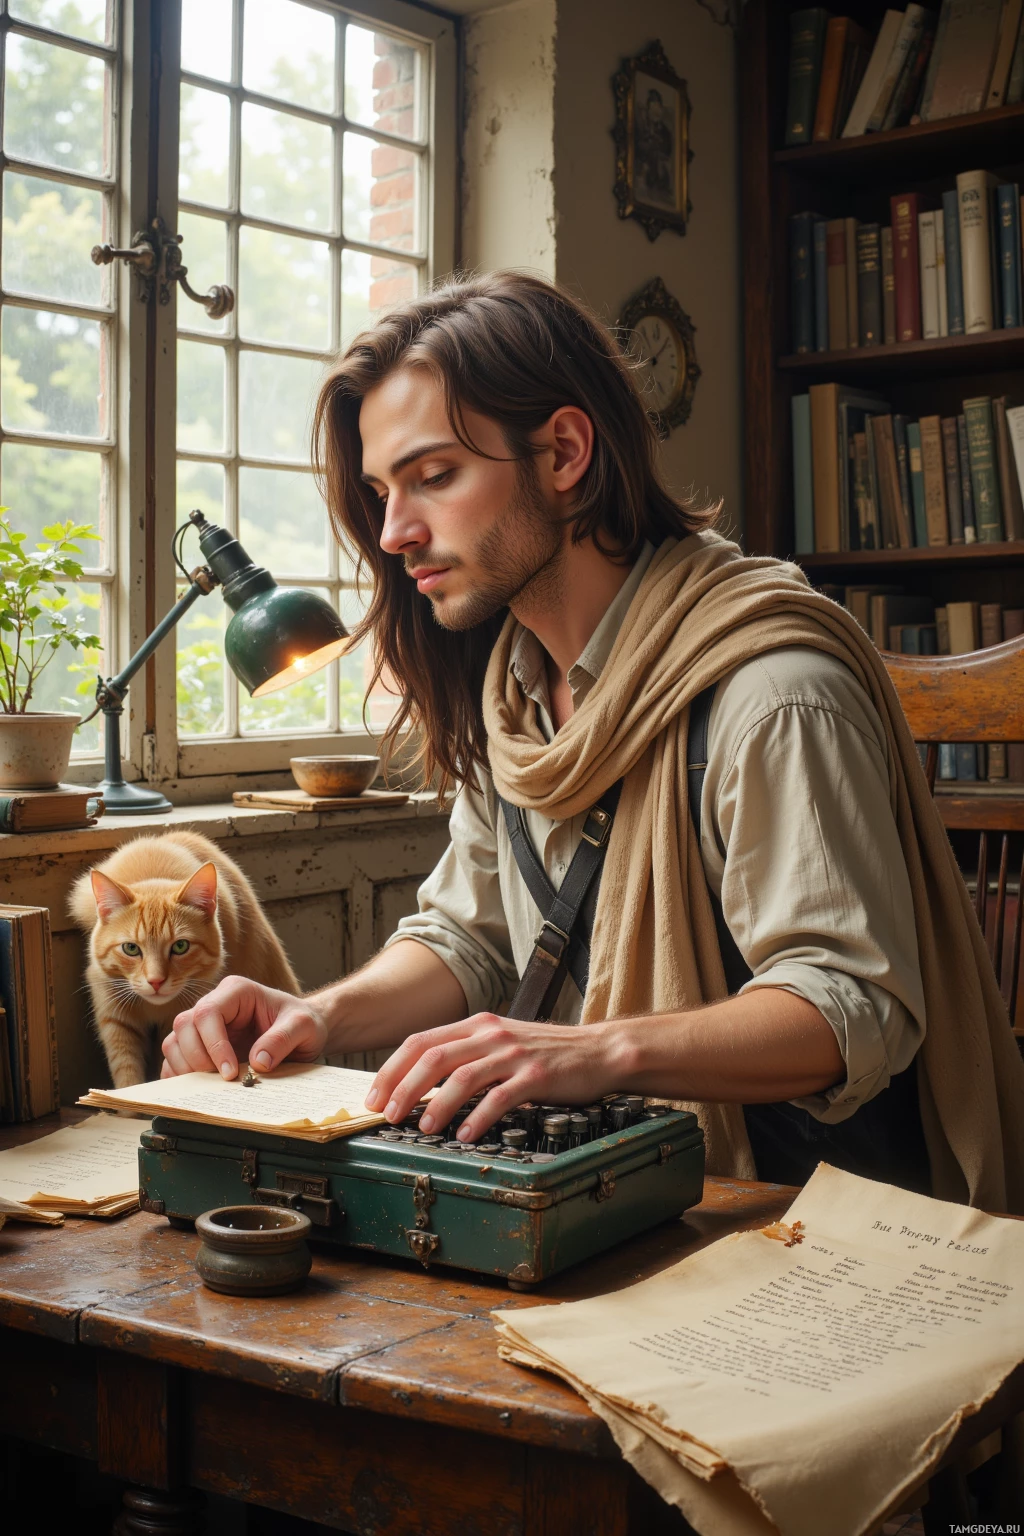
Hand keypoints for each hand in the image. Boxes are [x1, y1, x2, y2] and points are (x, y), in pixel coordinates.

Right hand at [162, 976, 328, 1078]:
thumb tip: (257, 1063)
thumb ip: (282, 1039)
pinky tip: (199, 1089)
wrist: (302, 1033)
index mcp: (236, 991)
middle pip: (184, 1026)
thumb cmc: (301, 1022)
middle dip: (197, 1058)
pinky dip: (180, 1076)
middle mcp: (215, 1004)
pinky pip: (175, 1059)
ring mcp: (203, 1026)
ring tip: (212, 1086)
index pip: (208, 1013)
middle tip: (222, 1081)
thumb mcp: (303, 1026)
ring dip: (186, 1068)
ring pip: (174, 1042)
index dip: (213, 1044)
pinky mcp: (200, 1046)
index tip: (230, 1072)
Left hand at [364, 1014, 623, 1141]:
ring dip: (438, 1102)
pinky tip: (467, 1134)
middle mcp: (491, 1034)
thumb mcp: (501, 1043)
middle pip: (434, 1056)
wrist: (598, 1051)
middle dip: (405, 1086)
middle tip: (388, 1113)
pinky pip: (500, 1096)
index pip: (421, 1041)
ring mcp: (514, 1053)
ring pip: (464, 1074)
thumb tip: (422, 1084)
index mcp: (477, 1025)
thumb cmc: (546, 1054)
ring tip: (424, 1127)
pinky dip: (479, 1116)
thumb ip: (466, 1055)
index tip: (375, 1096)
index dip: (392, 1068)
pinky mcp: (537, 1075)